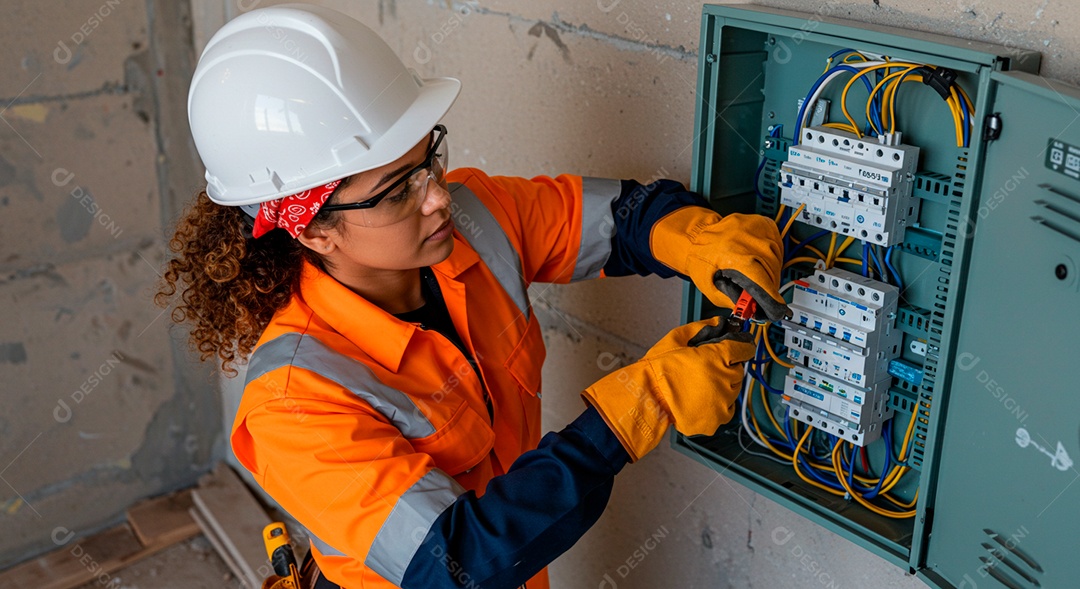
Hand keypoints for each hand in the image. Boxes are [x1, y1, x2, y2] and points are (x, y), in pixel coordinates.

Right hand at [581, 317, 755, 460]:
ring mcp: (722, 402)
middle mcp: (724, 380)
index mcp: (717, 357)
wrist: (646, 398)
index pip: (743, 348)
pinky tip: (702, 399)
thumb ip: (701, 328)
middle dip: (726, 367)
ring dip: (723, 386)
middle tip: (707, 368)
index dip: (740, 346)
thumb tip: (718, 322)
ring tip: (700, 385)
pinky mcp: (717, 419)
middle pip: (737, 370)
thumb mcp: (676, 339)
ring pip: (733, 390)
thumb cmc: (658, 368)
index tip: (738, 347)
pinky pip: (727, 409)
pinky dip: (719, 404)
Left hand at [651, 207, 789, 321]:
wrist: (696, 237)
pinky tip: (760, 259)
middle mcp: (747, 240)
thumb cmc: (702, 261)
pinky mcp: (762, 223)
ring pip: (777, 258)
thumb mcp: (712, 288)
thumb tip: (754, 310)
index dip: (771, 298)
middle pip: (772, 271)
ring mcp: (756, 229)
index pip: (763, 280)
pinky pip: (777, 245)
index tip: (777, 308)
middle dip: (769, 286)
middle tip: (760, 293)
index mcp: (734, 256)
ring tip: (756, 273)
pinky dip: (772, 256)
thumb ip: (734, 300)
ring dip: (771, 271)